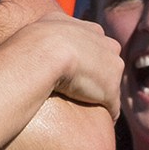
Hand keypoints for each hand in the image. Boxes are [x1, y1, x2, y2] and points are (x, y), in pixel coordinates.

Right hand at [5, 12, 122, 115]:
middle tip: (81, 90)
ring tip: (87, 110)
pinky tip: (97, 123)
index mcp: (92, 30)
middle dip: (99, 76)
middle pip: (108, 64)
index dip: (86, 59)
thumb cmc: (36, 43)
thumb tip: (43, 37)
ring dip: (100, 96)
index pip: (96, 45)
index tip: (75, 70)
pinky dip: (105, 114)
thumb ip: (53, 30)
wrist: (44, 54)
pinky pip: (112, 107)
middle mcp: (108, 45)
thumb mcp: (45, 26)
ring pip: (111, 86)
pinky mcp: (110, 92)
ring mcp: (112, 69)